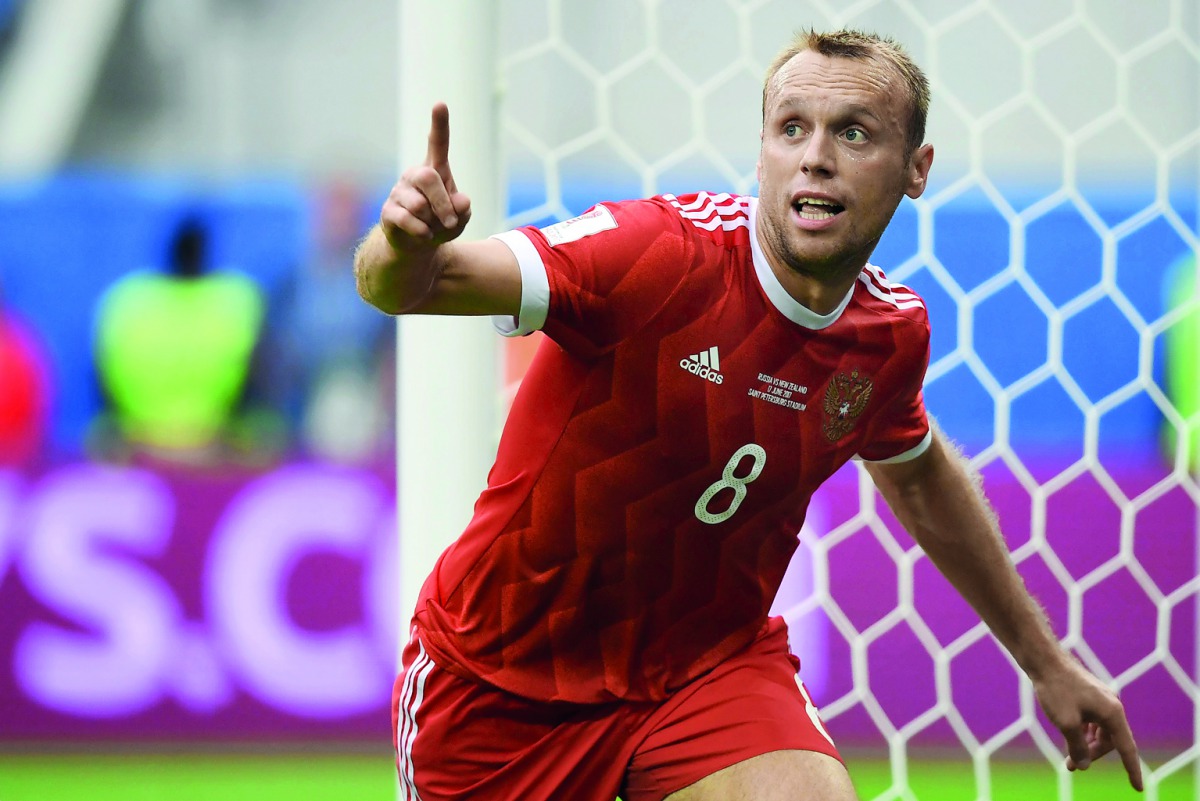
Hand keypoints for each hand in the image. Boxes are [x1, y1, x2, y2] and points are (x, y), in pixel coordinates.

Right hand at [380, 103, 472, 252]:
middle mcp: (414, 176)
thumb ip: (463, 209)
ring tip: (432, 228)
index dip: (439, 125)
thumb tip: (461, 201)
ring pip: (420, 205)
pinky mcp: (388, 211)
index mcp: (435, 170)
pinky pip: (409, 220)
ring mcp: (399, 192)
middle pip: (429, 178)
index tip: (440, 104)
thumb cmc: (441, 224)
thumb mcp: (459, 218)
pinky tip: (423, 234)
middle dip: (443, 203)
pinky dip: (423, 233)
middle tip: (450, 221)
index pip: (437, 143)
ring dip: (433, 222)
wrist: (417, 246)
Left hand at [1033, 656, 1142, 791]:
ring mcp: (1101, 699)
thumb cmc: (1055, 689)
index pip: (1127, 749)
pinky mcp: (1089, 695)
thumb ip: (1078, 747)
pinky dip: (1083, 731)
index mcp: (1113, 712)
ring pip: (1100, 731)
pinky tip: (1071, 736)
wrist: (1043, 659)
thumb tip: (1083, 764)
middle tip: (1071, 765)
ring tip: (1068, 755)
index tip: (1138, 788)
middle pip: (1110, 741)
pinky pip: (1092, 721)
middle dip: (1093, 754)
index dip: (1132, 770)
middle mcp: (1112, 705)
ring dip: (1086, 744)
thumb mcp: (1066, 723)